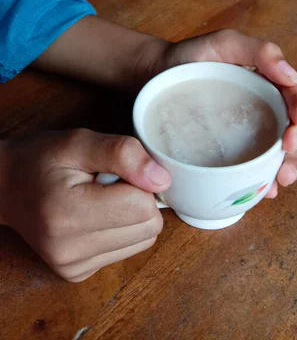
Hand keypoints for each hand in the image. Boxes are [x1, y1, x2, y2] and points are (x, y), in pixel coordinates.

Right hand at [0, 130, 170, 281]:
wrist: (6, 188)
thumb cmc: (41, 160)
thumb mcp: (79, 141)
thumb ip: (123, 153)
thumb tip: (162, 179)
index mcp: (68, 214)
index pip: (143, 206)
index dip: (139, 180)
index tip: (114, 170)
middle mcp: (70, 250)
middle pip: (149, 227)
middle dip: (138, 199)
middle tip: (106, 183)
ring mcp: (73, 267)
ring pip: (143, 240)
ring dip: (131, 216)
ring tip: (98, 198)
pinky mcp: (78, 274)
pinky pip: (127, 251)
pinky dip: (120, 230)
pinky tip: (94, 215)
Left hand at [160, 30, 296, 197]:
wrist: (154, 76)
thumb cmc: (190, 57)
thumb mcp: (224, 43)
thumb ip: (258, 50)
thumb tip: (290, 75)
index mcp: (268, 85)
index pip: (296, 98)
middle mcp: (263, 111)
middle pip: (295, 129)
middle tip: (289, 148)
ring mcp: (248, 134)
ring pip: (280, 154)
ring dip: (289, 167)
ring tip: (281, 178)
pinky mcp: (230, 154)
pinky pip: (253, 170)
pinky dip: (264, 182)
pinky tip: (265, 190)